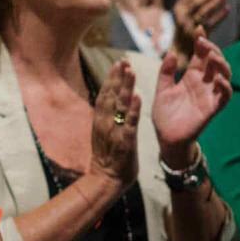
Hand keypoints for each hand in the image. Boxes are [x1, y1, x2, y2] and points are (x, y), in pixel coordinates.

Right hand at [89, 59, 140, 184]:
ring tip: (131, 71)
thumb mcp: (104, 133)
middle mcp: (105, 122)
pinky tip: (138, 97)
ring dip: (125, 87)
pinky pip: (130, 123)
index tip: (118, 63)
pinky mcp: (125, 142)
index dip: (111, 78)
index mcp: (101, 120)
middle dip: (117, 77)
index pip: (105, 94)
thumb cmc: (108, 158)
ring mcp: (114, 131)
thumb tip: (111, 102)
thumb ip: (107, 118)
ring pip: (120, 106)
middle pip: (111, 95)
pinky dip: (134, 109)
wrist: (106, 180)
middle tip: (124, 60)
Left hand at [150, 36, 231, 155]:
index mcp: (192, 77)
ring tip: (213, 57)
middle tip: (203, 41)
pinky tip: (218, 78)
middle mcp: (204, 83)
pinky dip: (225, 86)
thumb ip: (166, 72)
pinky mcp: (213, 108)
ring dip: (222, 64)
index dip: (202, 42)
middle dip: (212, 49)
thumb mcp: (161, 90)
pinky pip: (225, 95)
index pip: (201, 56)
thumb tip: (172, 53)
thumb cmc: (164, 115)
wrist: (166, 138)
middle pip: (215, 61)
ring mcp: (210, 95)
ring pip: (225, 75)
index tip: (198, 29)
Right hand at [172, 0, 229, 49]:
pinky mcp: (199, 37)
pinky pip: (211, 25)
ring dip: (215, 2)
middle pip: (197, 3)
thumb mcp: (180, 10)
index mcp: (177, 11)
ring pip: (204, 12)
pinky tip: (228, 9)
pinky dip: (220, 16)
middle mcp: (182, 19)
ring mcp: (190, 28)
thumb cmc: (182, 26)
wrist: (179, 50)